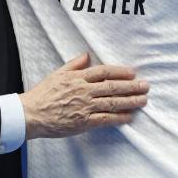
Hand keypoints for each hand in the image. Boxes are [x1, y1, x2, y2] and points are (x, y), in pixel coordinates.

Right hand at [20, 54, 149, 137]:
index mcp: (78, 78)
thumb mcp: (57, 74)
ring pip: (113, 102)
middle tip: (146, 86)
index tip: (133, 72)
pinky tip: (130, 116)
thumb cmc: (43, 94)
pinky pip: (105, 119)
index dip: (120, 71)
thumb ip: (74, 64)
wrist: (31, 114)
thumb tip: (87, 55)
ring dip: (130, 101)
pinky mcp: (84, 122)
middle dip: (132, 86)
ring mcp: (85, 107)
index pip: (104, 72)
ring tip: (143, 100)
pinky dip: (119, 118)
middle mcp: (84, 91)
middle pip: (113, 87)